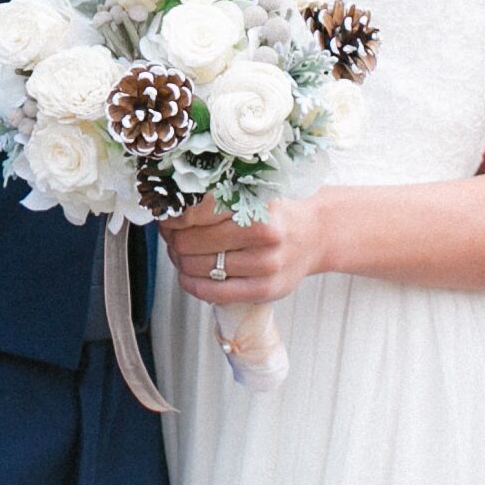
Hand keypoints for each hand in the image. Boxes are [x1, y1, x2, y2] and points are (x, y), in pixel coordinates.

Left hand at [160, 199, 324, 304]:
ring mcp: (265, 264)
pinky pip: (212, 291)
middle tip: (171, 233)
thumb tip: (170, 207)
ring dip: (179, 260)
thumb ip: (218, 197)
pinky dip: (190, 283)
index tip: (167, 214)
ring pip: (198, 266)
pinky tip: (188, 275)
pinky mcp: (264, 290)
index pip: (195, 211)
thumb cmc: (278, 212)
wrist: (316, 235)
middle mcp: (263, 233)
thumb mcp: (253, 192)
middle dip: (173, 237)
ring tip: (181, 252)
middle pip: (191, 240)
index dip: (173, 215)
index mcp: (256, 202)